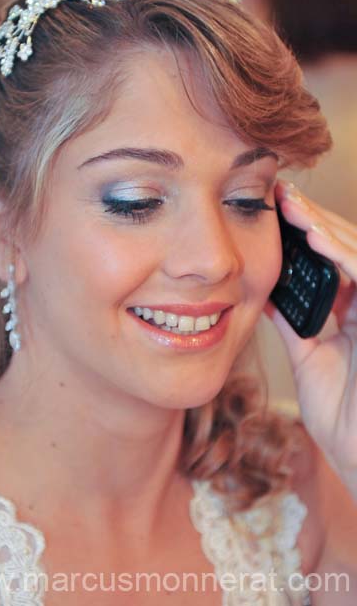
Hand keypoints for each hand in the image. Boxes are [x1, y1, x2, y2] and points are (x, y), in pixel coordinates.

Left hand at [263, 180, 356, 497]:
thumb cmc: (344, 417)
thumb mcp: (310, 358)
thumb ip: (294, 322)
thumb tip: (265, 291)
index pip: (335, 261)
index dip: (309, 235)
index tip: (278, 213)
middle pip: (349, 249)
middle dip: (315, 221)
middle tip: (282, 196)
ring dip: (326, 228)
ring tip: (292, 206)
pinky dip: (343, 255)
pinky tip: (314, 238)